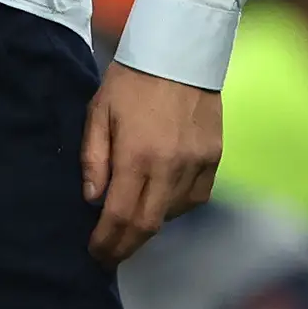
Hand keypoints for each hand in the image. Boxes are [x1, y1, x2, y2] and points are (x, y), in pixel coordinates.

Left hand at [81, 63, 220, 266]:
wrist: (180, 52)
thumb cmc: (131, 81)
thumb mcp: (98, 113)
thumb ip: (93, 159)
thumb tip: (93, 199)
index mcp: (137, 155)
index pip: (119, 215)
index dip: (106, 242)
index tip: (95, 254)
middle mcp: (170, 166)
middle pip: (147, 225)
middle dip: (125, 247)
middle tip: (109, 256)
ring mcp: (196, 163)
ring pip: (172, 214)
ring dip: (148, 225)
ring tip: (129, 224)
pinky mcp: (214, 158)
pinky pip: (194, 198)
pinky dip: (174, 207)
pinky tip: (159, 200)